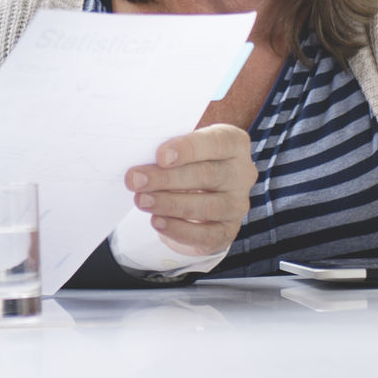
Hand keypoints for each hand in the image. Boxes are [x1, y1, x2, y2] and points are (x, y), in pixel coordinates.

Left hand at [125, 123, 254, 255]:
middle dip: (167, 179)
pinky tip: (157, 222)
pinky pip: (206, 235)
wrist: (200, 192)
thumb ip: (169, 151)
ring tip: (142, 201)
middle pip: (207, 175)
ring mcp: (237, 204)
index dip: (188, 149)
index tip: (160, 156)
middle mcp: (242, 173)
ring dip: (170, 204)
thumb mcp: (182, 148)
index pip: (217, 142)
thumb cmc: (188, 161)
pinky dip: (179, 230)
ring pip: (207, 207)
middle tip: (135, 180)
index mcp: (234, 143)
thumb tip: (141, 165)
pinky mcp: (228, 230)